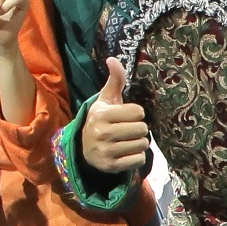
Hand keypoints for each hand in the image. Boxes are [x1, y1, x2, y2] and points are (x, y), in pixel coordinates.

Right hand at [78, 58, 151, 175]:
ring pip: (142, 144)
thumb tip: (112, 58)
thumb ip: (115, 79)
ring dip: (138, 143)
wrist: (84, 148)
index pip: (138, 112)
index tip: (123, 116)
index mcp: (101, 114)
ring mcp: (106, 151)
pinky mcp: (111, 167)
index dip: (134, 113)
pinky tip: (125, 153)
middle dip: (138, 129)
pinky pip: (139, 160)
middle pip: (142, 129)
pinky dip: (136, 157)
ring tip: (126, 141)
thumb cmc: (102, 120)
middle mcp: (102, 133)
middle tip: (126, 130)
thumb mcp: (106, 99)